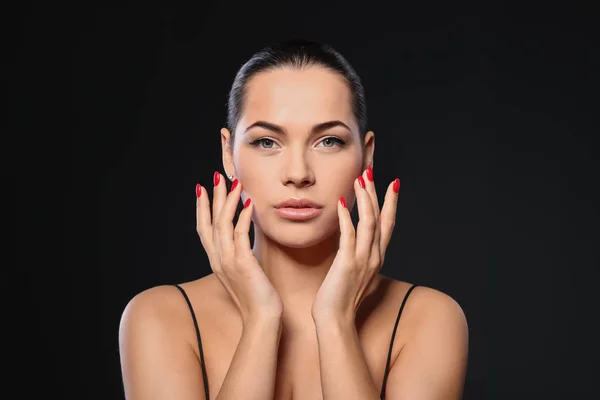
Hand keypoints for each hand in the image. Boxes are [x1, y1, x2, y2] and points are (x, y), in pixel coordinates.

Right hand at [196, 172, 282, 322]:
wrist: (262, 319)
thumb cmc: (257, 298)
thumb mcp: (244, 273)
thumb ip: (240, 256)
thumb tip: (244, 241)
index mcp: (217, 261)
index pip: (204, 229)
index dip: (202, 208)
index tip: (202, 189)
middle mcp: (218, 259)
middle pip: (210, 222)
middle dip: (212, 198)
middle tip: (215, 176)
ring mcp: (228, 261)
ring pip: (223, 224)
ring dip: (228, 201)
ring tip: (234, 182)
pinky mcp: (242, 263)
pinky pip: (240, 234)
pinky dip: (243, 216)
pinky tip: (248, 202)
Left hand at [311, 166, 399, 321]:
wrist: (335, 321)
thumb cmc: (341, 299)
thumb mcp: (354, 274)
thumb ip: (357, 258)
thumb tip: (353, 246)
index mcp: (376, 258)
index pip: (388, 224)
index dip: (391, 203)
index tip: (393, 183)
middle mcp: (374, 256)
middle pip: (381, 218)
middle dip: (377, 193)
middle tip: (371, 170)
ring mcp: (362, 260)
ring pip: (369, 222)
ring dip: (365, 199)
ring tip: (359, 178)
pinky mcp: (347, 264)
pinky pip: (349, 235)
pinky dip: (347, 217)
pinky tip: (343, 202)